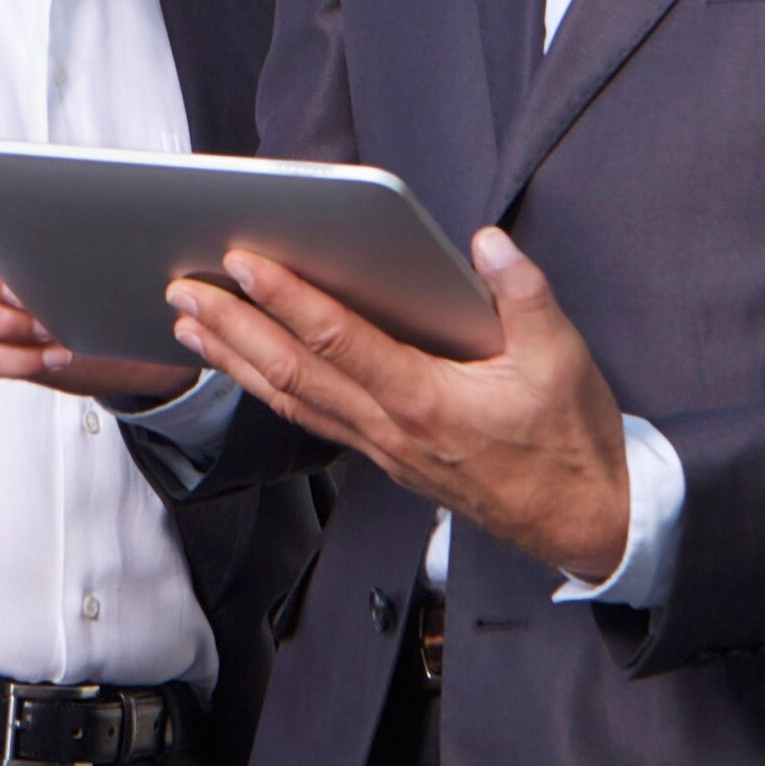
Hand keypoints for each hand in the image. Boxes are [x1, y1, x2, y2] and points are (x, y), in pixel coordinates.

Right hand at [0, 213, 191, 404]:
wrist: (138, 322)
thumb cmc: (128, 266)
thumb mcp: (132, 228)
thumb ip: (118, 211)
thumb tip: (121, 206)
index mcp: (5, 206)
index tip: (24, 252)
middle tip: (34, 299)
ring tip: (52, 330)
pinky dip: (12, 359)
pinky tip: (54, 354)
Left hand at [169, 226, 631, 583]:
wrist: (582, 521)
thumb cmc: (570, 444)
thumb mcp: (564, 359)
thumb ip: (523, 294)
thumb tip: (488, 244)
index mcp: (426, 401)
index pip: (339, 341)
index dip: (287, 299)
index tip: (245, 261)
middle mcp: (390, 429)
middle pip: (293, 374)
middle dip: (232, 328)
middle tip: (182, 289)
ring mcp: (382, 449)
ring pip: (292, 402)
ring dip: (236, 362)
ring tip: (190, 325)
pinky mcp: (386, 458)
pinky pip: (313, 419)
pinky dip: (270, 389)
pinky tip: (247, 368)